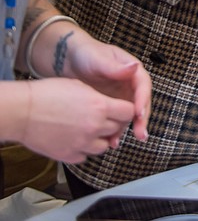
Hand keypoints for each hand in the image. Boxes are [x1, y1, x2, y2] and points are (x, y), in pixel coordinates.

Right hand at [17, 78, 136, 162]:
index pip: (129, 112)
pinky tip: (74, 139)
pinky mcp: (70, 155)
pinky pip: (85, 156)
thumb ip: (100, 98)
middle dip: (112, 124)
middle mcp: (95, 126)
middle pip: (117, 129)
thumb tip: (111, 104)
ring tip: (86, 130)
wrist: (23, 111)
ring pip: (104, 146)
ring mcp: (82, 143)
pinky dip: (83, 150)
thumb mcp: (80, 87)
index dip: (125, 110)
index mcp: (100, 106)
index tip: (120, 110)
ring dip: (99, 139)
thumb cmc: (46, 95)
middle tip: (100, 119)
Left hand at [64, 35, 150, 142]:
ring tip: (118, 143)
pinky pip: (116, 119)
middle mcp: (130, 85)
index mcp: (133, 72)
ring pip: (129, 115)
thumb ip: (116, 67)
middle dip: (141, 120)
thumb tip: (135, 66)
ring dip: (127, 129)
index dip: (143, 100)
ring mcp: (121, 96)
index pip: (143, 86)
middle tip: (140, 134)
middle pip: (141, 103)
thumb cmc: (86, 54)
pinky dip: (114, 131)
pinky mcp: (110, 106)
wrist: (69, 60)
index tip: (138, 113)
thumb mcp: (99, 59)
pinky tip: (109, 141)